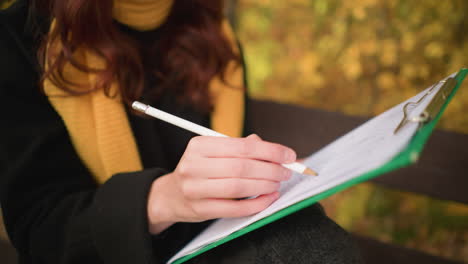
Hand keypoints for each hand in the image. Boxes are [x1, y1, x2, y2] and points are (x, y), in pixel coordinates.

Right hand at [147, 134, 295, 233]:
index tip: (289, 155)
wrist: (172, 195)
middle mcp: (193, 165)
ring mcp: (194, 189)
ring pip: (238, 187)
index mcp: (199, 145)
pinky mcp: (200, 210)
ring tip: (277, 184)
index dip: (270, 151)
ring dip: (264, 186)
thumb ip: (243, 148)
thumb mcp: (215, 153)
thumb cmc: (201, 170)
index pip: (242, 146)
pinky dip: (256, 204)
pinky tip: (268, 199)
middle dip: (270, 169)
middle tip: (286, 172)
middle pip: (241, 167)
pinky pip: (234, 208)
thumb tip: (275, 150)